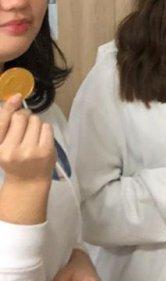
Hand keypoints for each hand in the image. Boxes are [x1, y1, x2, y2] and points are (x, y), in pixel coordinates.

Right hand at [0, 97, 55, 224]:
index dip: (10, 106)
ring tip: (32, 137)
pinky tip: (41, 140)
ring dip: (35, 124)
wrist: (28, 182)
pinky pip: (47, 127)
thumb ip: (6, 123)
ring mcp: (29, 151)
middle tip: (24, 129)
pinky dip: (45, 130)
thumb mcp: (3, 144)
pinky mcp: (45, 151)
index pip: (2, 121)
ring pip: (36, 120)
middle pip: (21, 117)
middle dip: (24, 118)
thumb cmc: (14, 160)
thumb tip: (15, 97)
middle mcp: (11, 150)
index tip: (16, 97)